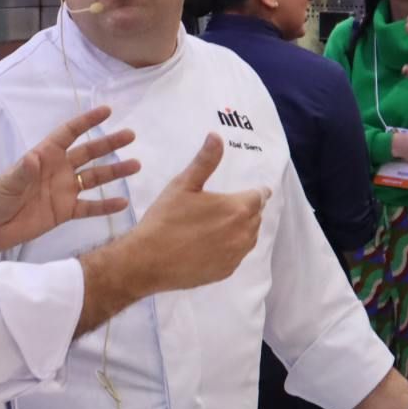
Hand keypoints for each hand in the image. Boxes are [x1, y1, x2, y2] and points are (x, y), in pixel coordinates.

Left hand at [0, 105, 140, 251]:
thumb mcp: (9, 182)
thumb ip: (24, 171)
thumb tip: (34, 157)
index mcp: (45, 155)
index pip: (69, 134)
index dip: (86, 122)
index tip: (107, 111)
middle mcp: (59, 170)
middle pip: (88, 153)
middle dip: (109, 144)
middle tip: (130, 135)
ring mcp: (64, 190)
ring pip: (94, 178)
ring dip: (114, 172)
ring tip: (135, 165)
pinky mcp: (65, 212)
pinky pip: (90, 207)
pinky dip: (106, 206)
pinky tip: (124, 202)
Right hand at [127, 135, 268, 292]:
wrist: (148, 261)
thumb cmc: (165, 220)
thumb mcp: (183, 185)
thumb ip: (205, 161)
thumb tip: (217, 135)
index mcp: (237, 208)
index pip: (259, 196)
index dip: (257, 191)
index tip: (256, 190)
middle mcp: (243, 233)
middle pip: (256, 217)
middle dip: (248, 209)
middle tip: (231, 205)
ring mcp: (235, 255)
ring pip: (249, 237)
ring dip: (243, 228)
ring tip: (224, 224)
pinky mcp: (226, 272)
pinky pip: (237, 256)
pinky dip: (232, 248)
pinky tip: (214, 245)